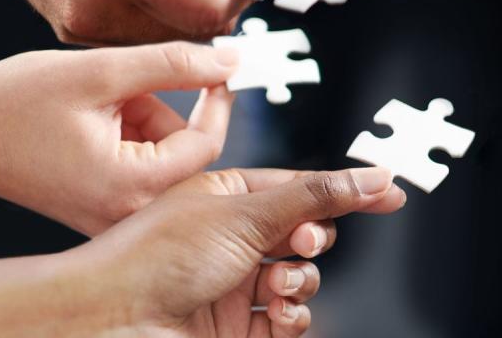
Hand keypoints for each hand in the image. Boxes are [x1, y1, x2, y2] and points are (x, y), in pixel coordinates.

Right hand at [0, 42, 239, 234]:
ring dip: (145, 116)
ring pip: (164, 152)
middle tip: (124, 84)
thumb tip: (229, 61)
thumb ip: (173, 65)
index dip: (216, 98)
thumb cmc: (12, 102)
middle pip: (187, 150)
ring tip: (97, 101)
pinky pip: (142, 163)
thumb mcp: (101, 71)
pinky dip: (129, 132)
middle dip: (164, 106)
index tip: (215, 66)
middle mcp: (126, 213)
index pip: (207, 144)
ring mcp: (114, 214)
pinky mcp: (103, 207)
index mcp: (130, 187)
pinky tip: (91, 118)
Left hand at [0, 167, 406, 336]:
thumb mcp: (247, 212)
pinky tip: (278, 313)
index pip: (304, 189)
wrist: (110, 322)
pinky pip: (289, 320)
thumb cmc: (157, 256)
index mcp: (229, 197)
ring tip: (277, 285)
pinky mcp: (237, 328)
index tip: (391, 194)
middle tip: (299, 244)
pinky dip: (292, 318)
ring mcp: (236, 285)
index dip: (348, 191)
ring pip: (303, 280)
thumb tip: (371, 178)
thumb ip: (317, 196)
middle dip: (314, 242)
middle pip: (308, 236)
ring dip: (301, 282)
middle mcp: (234, 240)